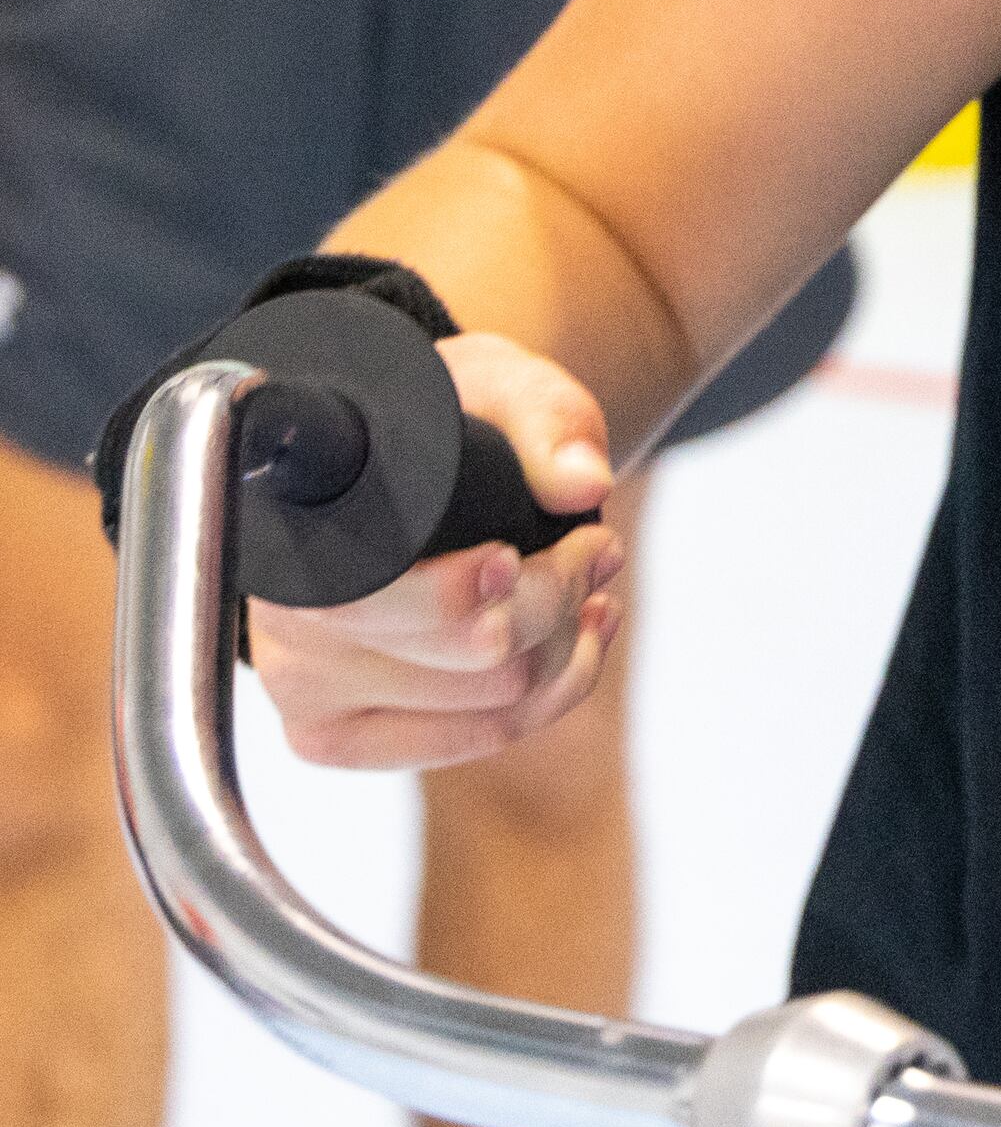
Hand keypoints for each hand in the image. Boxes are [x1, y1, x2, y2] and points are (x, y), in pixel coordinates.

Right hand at [244, 337, 627, 773]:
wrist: (406, 463)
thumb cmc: (445, 420)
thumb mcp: (498, 387)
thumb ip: (545, 420)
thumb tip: (585, 483)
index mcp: (288, 546)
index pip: (367, 608)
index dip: (451, 598)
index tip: (511, 560)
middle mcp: (278, 635)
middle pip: (467, 657)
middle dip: (554, 596)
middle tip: (596, 546)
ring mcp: (305, 700)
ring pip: (493, 702)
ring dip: (564, 639)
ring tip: (588, 577)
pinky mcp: (345, 739)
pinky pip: (481, 736)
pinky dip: (552, 689)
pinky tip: (578, 633)